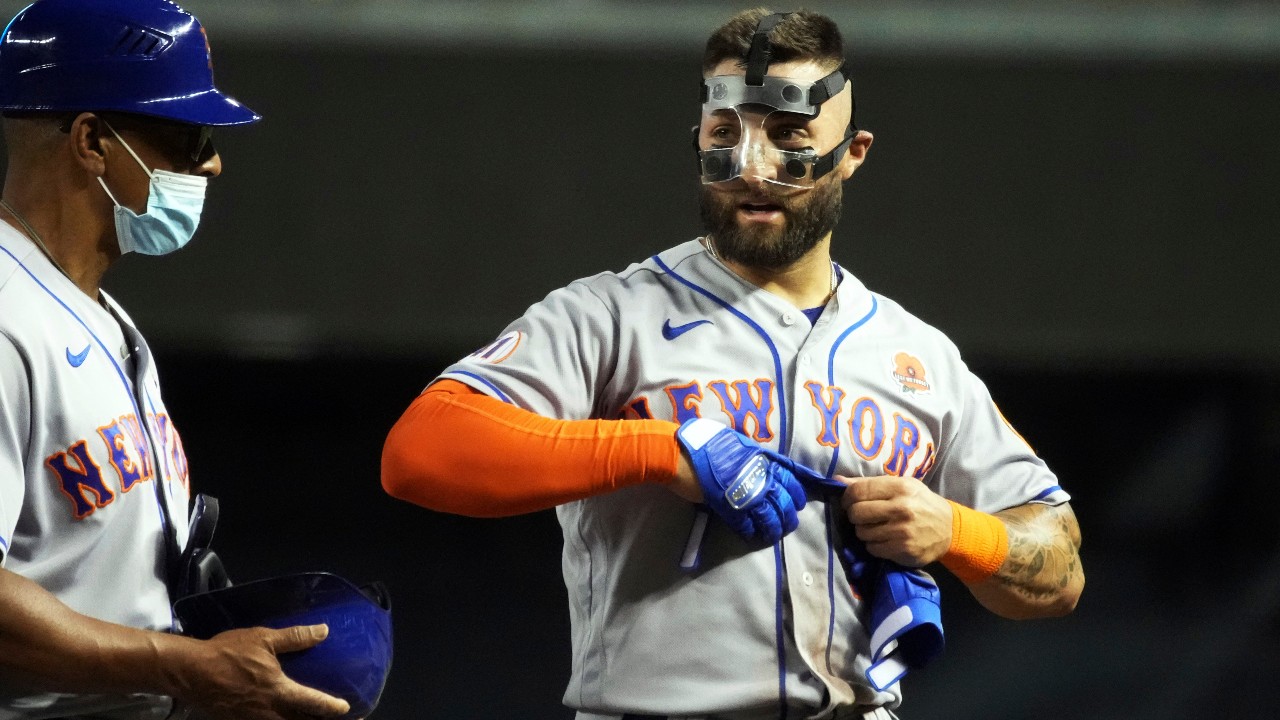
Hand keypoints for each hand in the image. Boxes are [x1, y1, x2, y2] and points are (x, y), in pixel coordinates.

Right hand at [169, 624, 350, 719]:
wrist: (190, 672)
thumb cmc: (228, 653)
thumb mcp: (264, 639)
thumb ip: (296, 638)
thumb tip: (324, 631)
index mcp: (279, 691)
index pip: (314, 704)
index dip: (333, 708)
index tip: (347, 709)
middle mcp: (270, 712)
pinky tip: (287, 718)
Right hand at [675, 418, 806, 544]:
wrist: (679, 455)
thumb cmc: (705, 443)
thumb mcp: (737, 441)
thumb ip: (754, 454)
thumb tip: (764, 462)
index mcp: (762, 460)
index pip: (791, 479)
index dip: (797, 494)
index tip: (799, 502)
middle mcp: (758, 477)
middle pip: (784, 502)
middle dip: (789, 516)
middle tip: (788, 525)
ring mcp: (744, 494)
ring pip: (769, 517)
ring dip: (773, 529)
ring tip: (773, 535)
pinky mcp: (728, 509)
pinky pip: (746, 525)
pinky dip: (750, 532)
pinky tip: (751, 535)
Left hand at [839, 475, 951, 566]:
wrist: (949, 529)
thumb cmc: (920, 503)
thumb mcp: (901, 485)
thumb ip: (870, 483)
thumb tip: (838, 481)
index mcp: (899, 487)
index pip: (858, 491)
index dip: (847, 497)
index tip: (849, 502)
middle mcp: (901, 508)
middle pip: (856, 513)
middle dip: (855, 516)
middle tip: (863, 517)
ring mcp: (901, 531)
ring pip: (862, 532)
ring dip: (865, 531)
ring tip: (878, 528)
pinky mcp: (902, 550)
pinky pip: (872, 548)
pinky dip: (874, 545)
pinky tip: (885, 540)